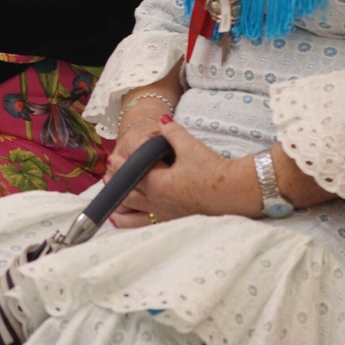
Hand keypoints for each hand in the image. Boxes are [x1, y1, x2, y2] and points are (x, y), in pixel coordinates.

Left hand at [109, 116, 235, 228]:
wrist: (235, 193)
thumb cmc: (213, 171)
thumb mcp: (191, 147)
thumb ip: (172, 133)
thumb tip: (161, 121)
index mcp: (157, 184)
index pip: (131, 173)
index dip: (120, 165)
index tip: (112, 158)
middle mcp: (157, 202)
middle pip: (128, 192)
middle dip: (117, 181)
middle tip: (108, 173)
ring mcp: (164, 214)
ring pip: (133, 210)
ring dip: (120, 203)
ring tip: (110, 197)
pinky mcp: (174, 221)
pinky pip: (145, 223)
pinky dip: (129, 221)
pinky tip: (121, 221)